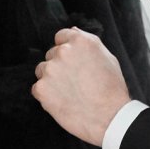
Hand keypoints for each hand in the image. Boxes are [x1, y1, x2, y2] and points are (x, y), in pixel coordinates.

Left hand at [31, 27, 130, 144]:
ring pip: (43, 70)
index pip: (61, 37)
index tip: (72, 62)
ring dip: (51, 79)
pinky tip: (62, 101)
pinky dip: (47, 95)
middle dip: (60, 65)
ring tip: (69, 92)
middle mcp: (63, 51)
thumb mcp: (108, 56)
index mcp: (80, 41)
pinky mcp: (42, 89)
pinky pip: (37, 89)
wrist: (109, 117)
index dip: (67, 50)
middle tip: (75, 81)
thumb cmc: (111, 89)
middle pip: (52, 54)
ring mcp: (50, 70)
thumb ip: (87, 41)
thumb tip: (73, 31)